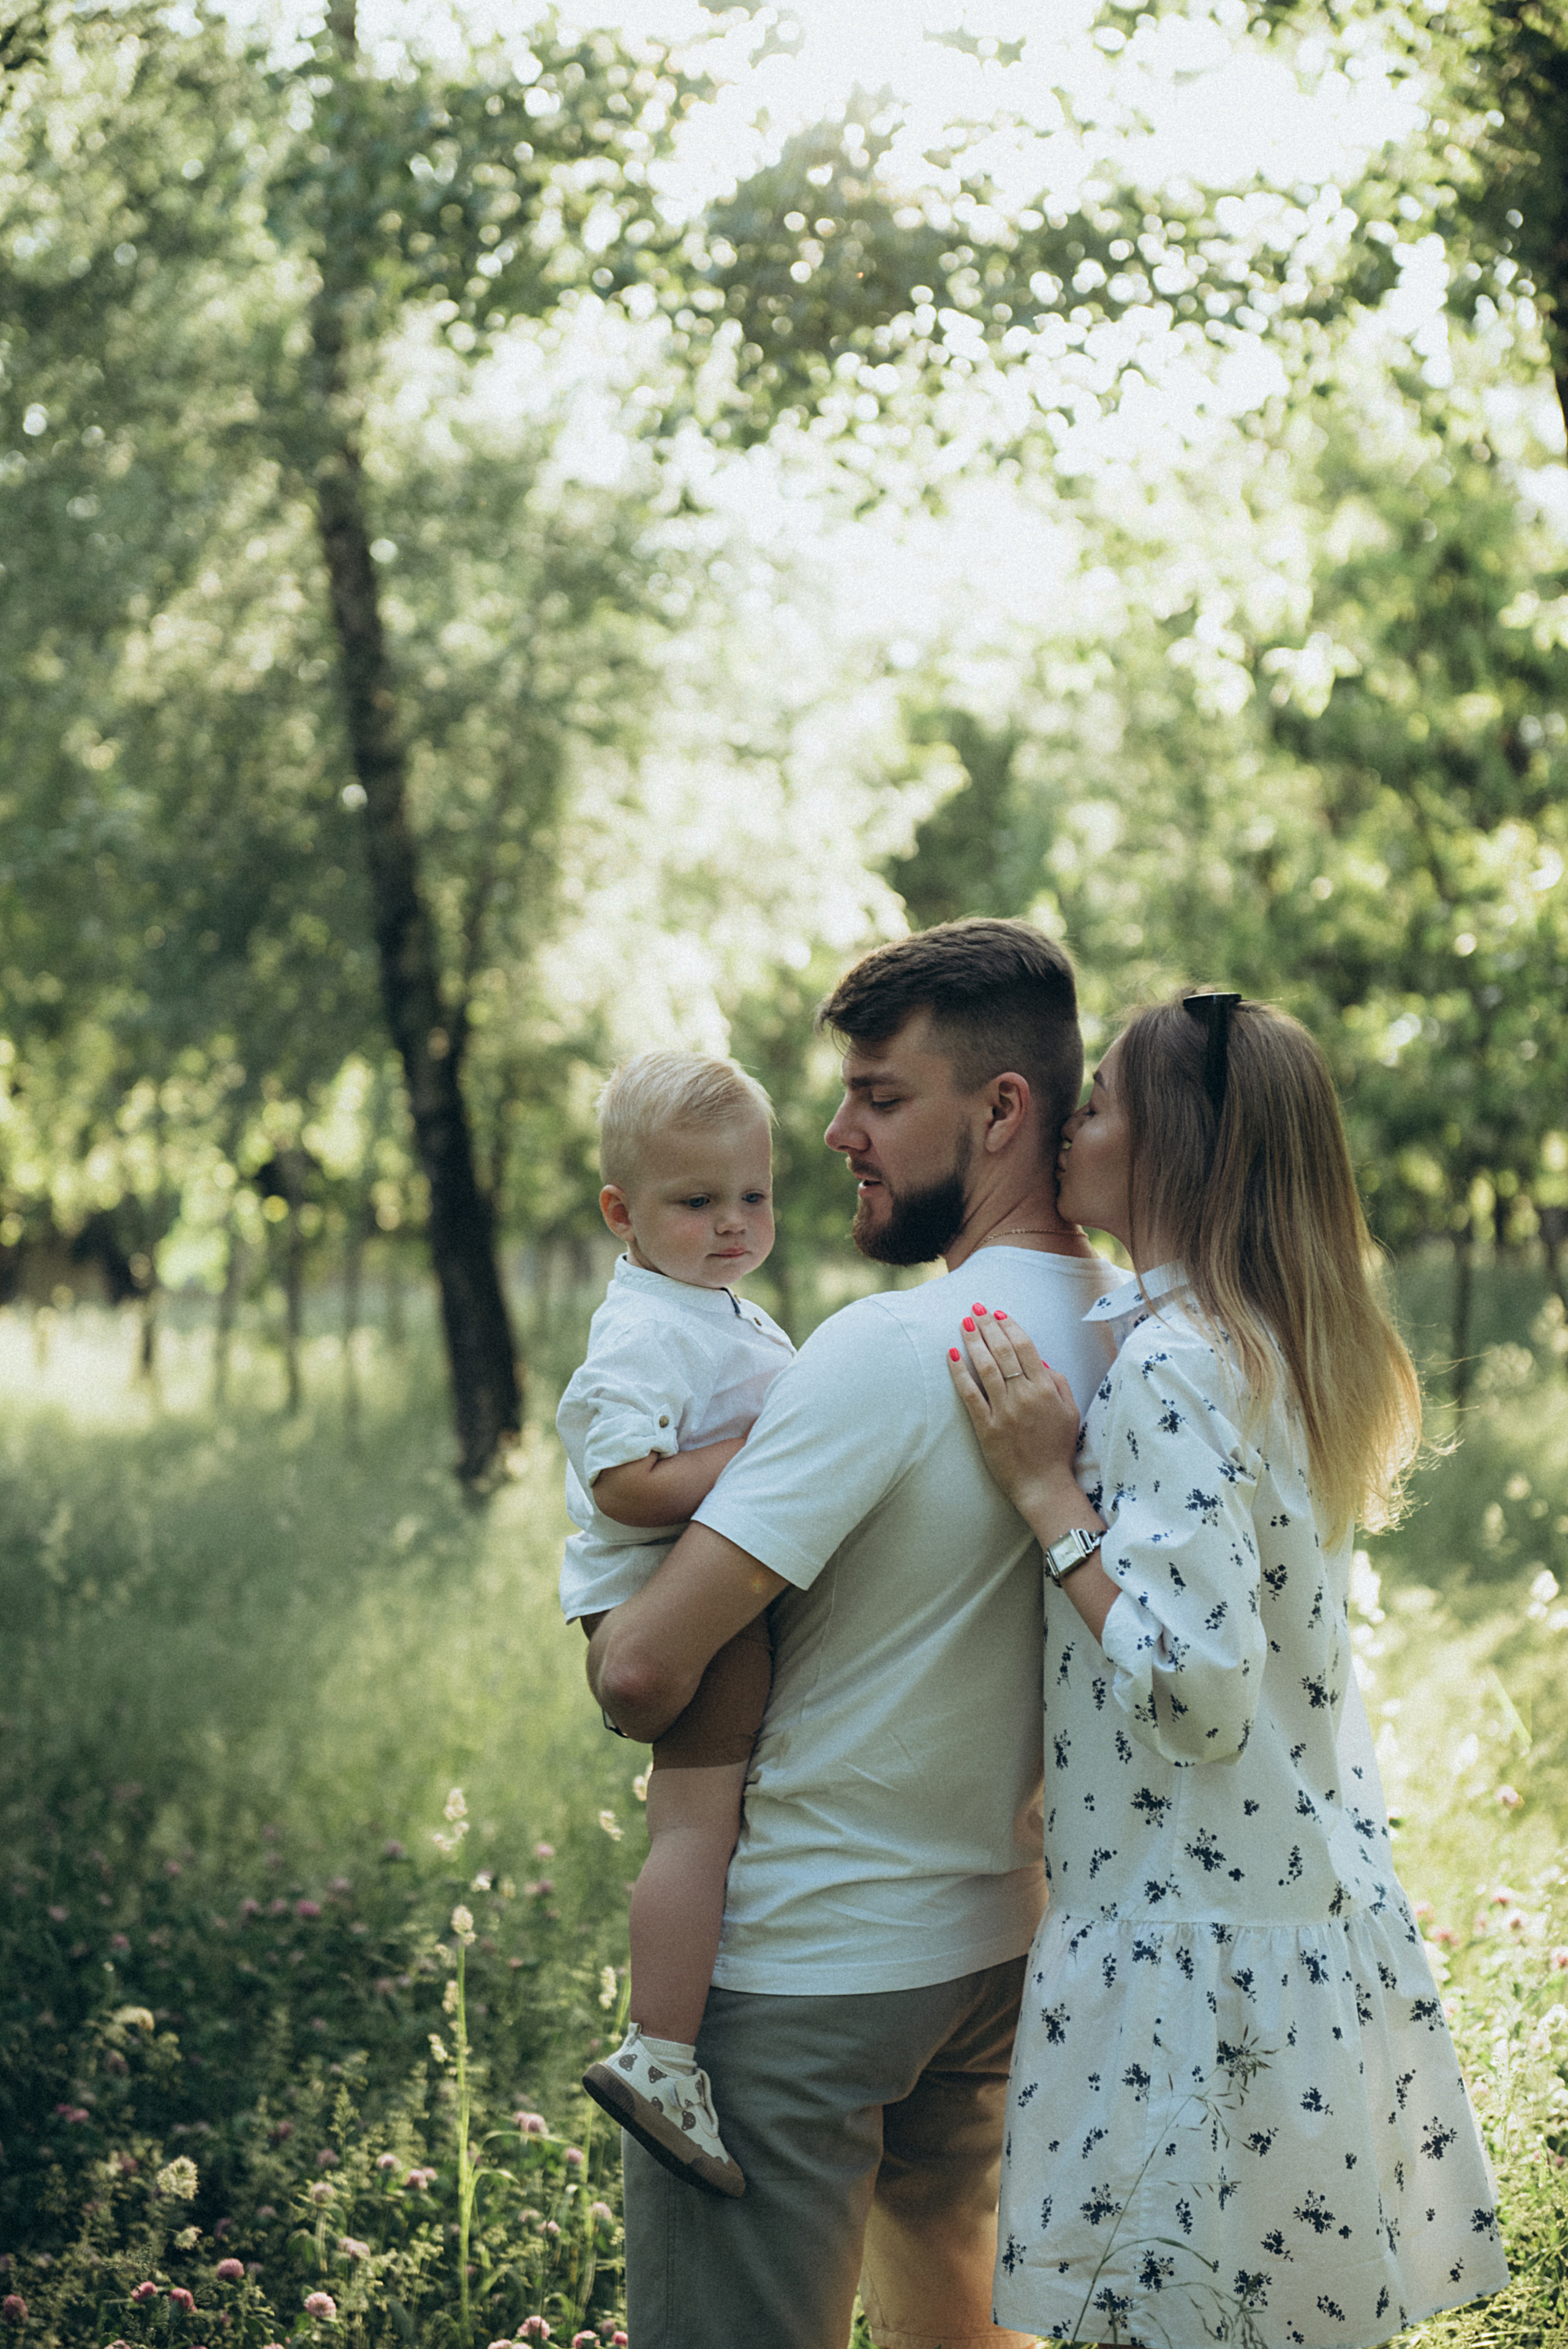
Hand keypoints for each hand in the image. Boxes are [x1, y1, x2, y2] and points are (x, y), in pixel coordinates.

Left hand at [947, 1305, 1082, 1513]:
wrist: (1043, 1485)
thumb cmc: (1058, 1448)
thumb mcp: (1070, 1412)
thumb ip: (1058, 1382)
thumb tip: (1041, 1360)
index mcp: (1046, 1389)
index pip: (1025, 1348)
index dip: (1010, 1327)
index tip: (999, 1313)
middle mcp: (1024, 1396)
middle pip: (1003, 1352)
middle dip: (988, 1326)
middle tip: (976, 1309)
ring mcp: (1004, 1411)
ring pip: (986, 1368)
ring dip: (973, 1341)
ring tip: (964, 1323)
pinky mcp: (986, 1427)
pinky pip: (970, 1394)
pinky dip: (960, 1372)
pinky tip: (951, 1354)